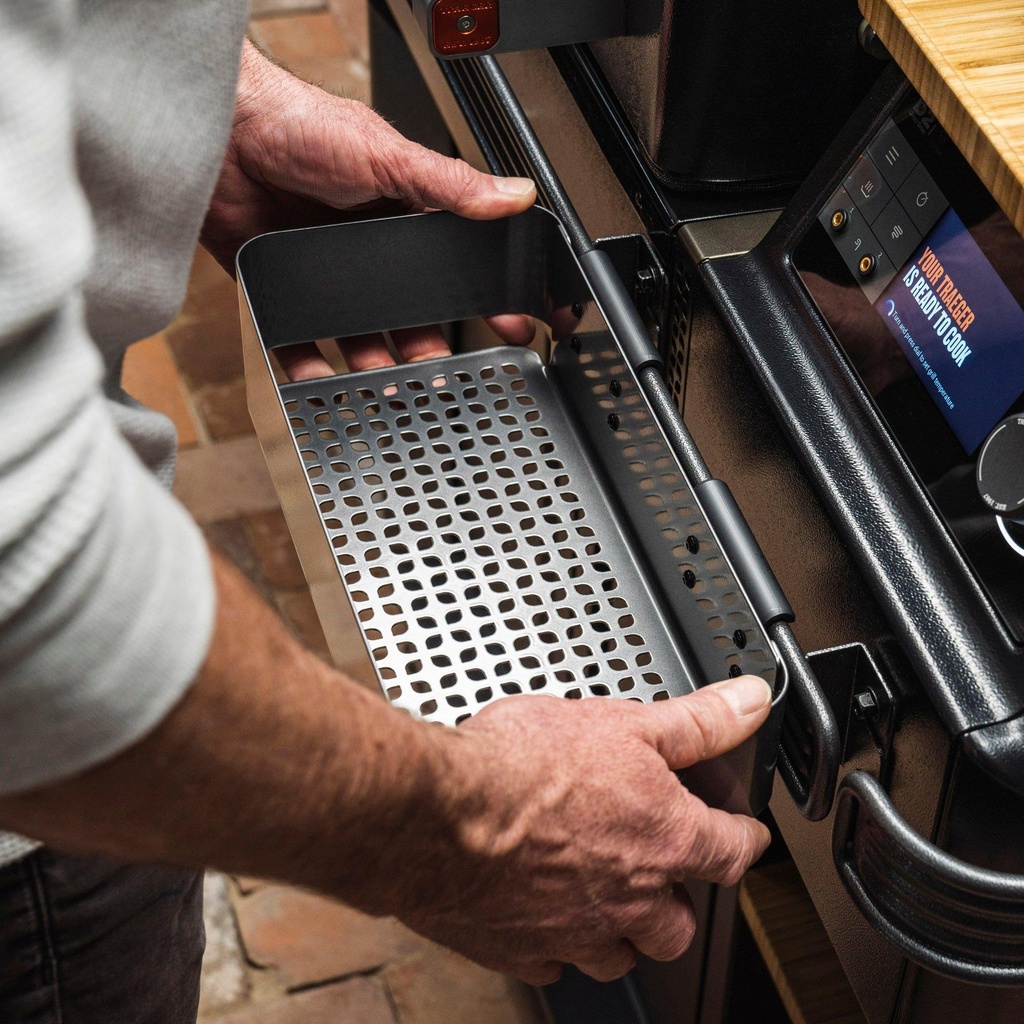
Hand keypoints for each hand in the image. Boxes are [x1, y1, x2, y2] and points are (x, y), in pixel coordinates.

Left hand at [203, 40, 537, 378]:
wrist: (218, 128)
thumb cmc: (299, 123)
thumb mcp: (388, 156)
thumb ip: (451, 184)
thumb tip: (514, 195)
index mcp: (402, 215)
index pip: (453, 268)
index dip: (480, 300)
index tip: (508, 329)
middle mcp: (366, 249)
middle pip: (407, 315)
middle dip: (424, 351)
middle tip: (441, 379)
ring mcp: (324, 272)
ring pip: (358, 336)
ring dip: (373, 368)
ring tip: (387, 393)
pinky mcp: (281, 286)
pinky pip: (299, 341)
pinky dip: (310, 370)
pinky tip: (324, 387)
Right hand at [399, 676, 772, 984]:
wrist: (436, 812)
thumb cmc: (520, 766)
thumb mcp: (622, 722)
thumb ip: (696, 720)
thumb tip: (749, 702)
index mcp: (663, 841)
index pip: (733, 851)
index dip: (744, 837)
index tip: (742, 833)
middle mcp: (629, 900)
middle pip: (681, 925)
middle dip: (679, 900)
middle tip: (661, 868)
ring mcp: (574, 934)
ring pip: (619, 954)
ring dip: (620, 928)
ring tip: (601, 891)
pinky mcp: (520, 951)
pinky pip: (553, 961)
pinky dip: (555, 940)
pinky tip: (539, 905)